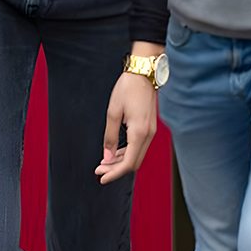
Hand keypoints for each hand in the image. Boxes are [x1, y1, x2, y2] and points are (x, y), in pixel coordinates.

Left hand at [94, 43, 160, 184]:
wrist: (143, 73)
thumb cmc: (127, 88)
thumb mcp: (113, 112)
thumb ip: (109, 136)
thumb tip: (107, 157)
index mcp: (139, 132)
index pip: (128, 163)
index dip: (115, 173)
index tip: (102, 178)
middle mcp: (148, 134)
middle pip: (134, 162)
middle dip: (116, 169)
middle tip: (99, 170)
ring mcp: (151, 131)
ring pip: (137, 155)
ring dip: (121, 162)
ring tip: (104, 163)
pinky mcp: (149, 127)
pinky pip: (139, 146)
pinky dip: (127, 152)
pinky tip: (115, 152)